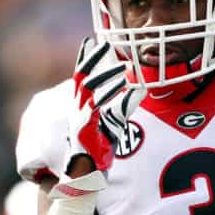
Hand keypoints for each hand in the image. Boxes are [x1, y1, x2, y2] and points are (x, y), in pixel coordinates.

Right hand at [66, 38, 146, 174]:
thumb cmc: (98, 149)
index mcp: (79, 105)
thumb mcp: (113, 123)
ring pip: (89, 88)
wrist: (86, 173)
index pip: (79, 76)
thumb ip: (123, 105)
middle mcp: (75, 108)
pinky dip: (111, 94)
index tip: (89, 41)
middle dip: (93, 59)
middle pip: (82, 76)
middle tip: (105, 45)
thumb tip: (139, 90)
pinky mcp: (85, 127)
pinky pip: (97, 105)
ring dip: (106, 75)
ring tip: (123, 66)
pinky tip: (124, 86)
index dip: (83, 58)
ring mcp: (78, 117)